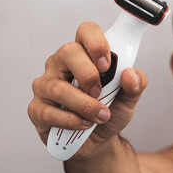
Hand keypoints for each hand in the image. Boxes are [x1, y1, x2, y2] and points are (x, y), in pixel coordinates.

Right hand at [28, 21, 147, 159]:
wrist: (98, 141)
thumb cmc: (110, 111)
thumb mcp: (129, 98)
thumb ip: (136, 84)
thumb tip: (131, 74)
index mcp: (85, 54)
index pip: (86, 31)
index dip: (96, 42)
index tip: (108, 63)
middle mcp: (61, 64)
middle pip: (68, 52)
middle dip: (88, 75)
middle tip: (101, 93)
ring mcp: (46, 85)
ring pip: (58, 87)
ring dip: (84, 105)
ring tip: (101, 116)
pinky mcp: (37, 109)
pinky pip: (49, 112)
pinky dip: (71, 121)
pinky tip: (84, 124)